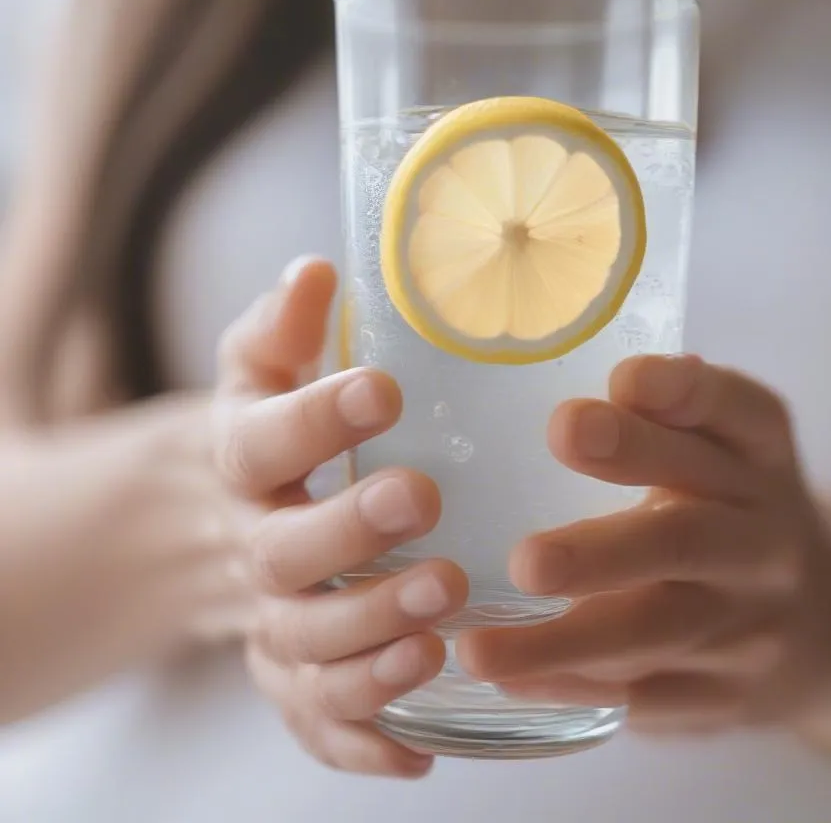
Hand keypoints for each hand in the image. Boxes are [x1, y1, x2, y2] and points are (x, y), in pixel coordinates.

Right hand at [218, 257, 468, 777]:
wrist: (203, 525)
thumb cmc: (259, 431)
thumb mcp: (257, 370)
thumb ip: (284, 326)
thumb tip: (315, 267)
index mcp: (240, 459)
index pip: (263, 440)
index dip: (317, 419)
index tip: (384, 390)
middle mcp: (249, 546)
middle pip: (284, 556)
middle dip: (350, 535)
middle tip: (423, 504)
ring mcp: (267, 620)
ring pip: (303, 647)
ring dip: (367, 644)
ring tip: (438, 626)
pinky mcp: (289, 674)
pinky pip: (312, 720)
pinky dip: (359, 742)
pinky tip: (419, 753)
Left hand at [458, 355, 830, 735]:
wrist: (823, 621)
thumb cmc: (734, 507)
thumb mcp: (725, 446)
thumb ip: (671, 410)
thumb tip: (602, 383)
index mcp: (761, 455)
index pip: (735, 414)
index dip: (683, 398)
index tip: (623, 381)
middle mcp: (764, 538)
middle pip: (685, 539)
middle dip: (601, 550)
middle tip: (526, 560)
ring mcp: (750, 623)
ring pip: (658, 632)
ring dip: (566, 643)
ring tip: (480, 649)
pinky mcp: (727, 692)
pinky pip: (649, 694)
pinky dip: (575, 688)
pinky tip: (512, 680)